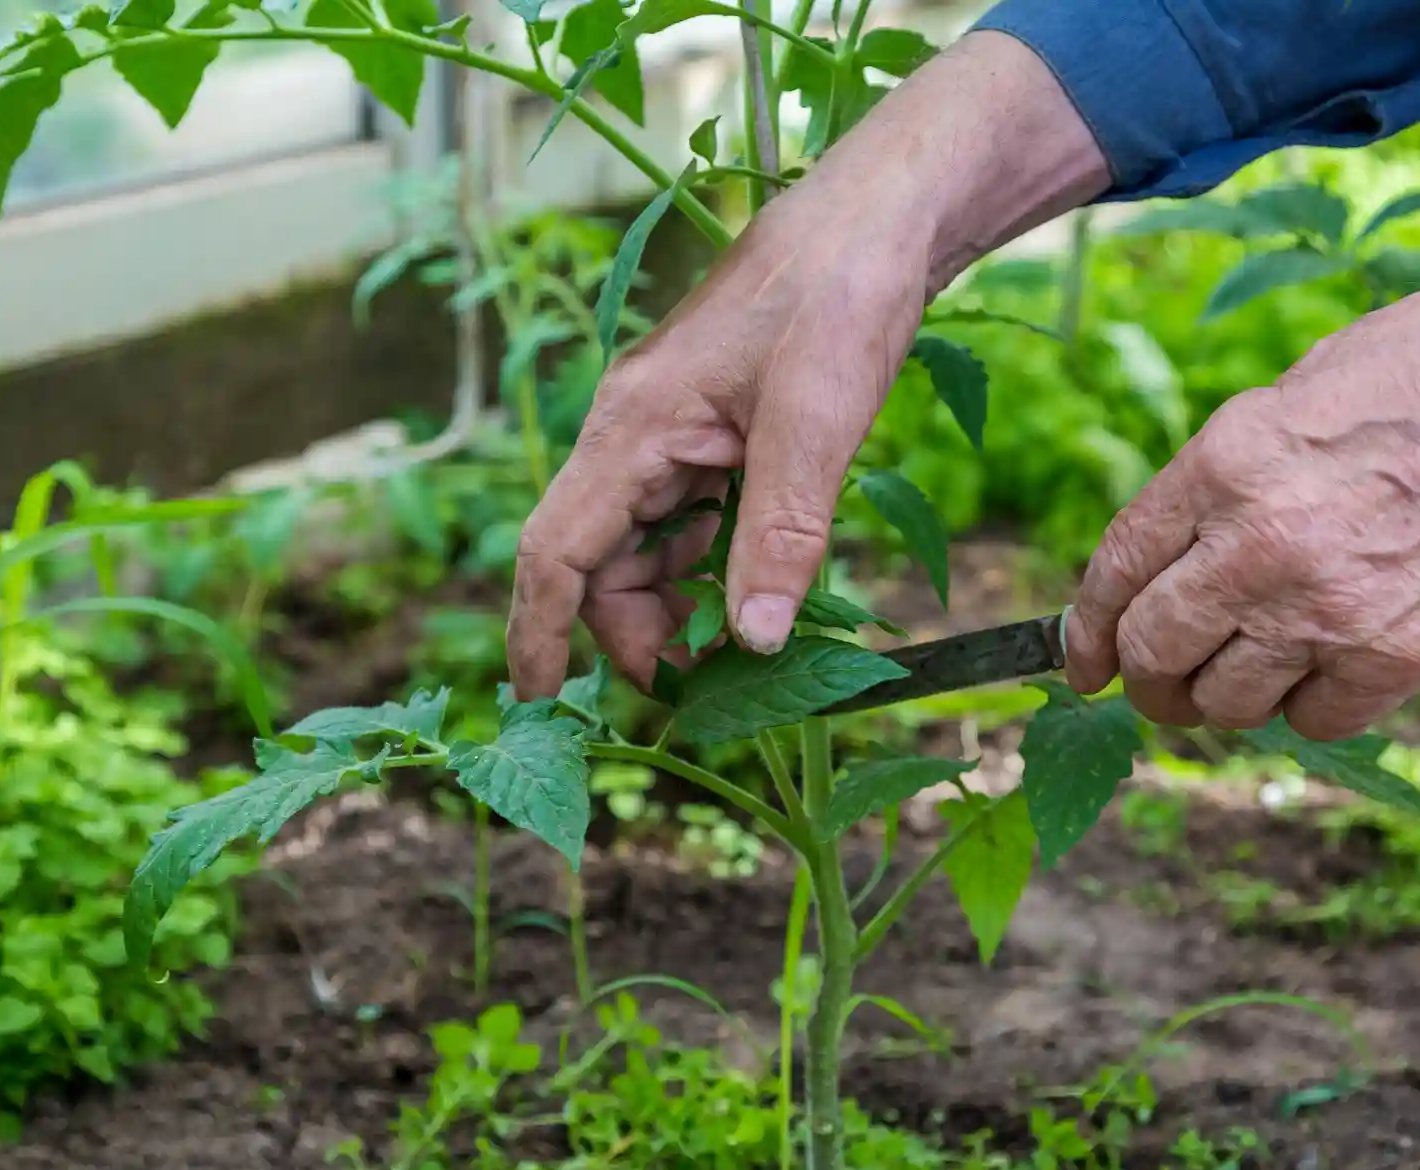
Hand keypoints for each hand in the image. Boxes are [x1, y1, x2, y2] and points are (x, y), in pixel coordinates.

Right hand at [507, 32, 1108, 698]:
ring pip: (643, 546)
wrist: (880, 217)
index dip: (540, 632)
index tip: (539, 702)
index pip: (556, 550)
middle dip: (635, 633)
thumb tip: (754, 644)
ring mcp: (669, 431)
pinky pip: (685, 518)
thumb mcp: (816, 423)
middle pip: (599, 562)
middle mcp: (633, 432)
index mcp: (632, 426)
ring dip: (675, 604)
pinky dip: (708, 563)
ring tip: (738, 649)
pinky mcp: (709, 431)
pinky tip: (754, 580)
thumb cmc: (839, 297)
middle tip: (706, 688)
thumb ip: (780, 537)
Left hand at [1063, 274, 1419, 740]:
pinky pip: (1312, 722)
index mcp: (1227, 461)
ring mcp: (1329, 610)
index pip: (1116, 569)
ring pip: (1225, 703)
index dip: (1085, 628)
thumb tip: (1190, 539)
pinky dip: (1306, 710)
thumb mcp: (1306, 382)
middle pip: (1156, 651)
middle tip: (1156, 685)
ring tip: (1246, 677)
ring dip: (1222, 700)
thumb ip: (1235, 467)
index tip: (1081, 659)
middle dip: (1143, 678)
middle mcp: (1261, 544)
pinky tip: (1325, 676)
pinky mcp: (1400, 659)